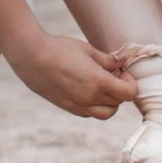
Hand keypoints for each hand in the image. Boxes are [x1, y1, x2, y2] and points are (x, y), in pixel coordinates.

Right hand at [5, 33, 138, 118]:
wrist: (31, 57)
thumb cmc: (59, 48)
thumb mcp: (87, 50)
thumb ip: (107, 60)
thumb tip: (120, 64)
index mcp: (98, 82)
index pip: (128, 93)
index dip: (130, 83)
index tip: (122, 72)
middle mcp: (90, 98)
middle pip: (118, 103)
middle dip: (120, 90)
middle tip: (113, 75)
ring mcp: (78, 105)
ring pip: (106, 113)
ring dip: (110, 102)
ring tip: (102, 86)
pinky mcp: (68, 107)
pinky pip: (90, 113)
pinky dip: (96, 106)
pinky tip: (89, 90)